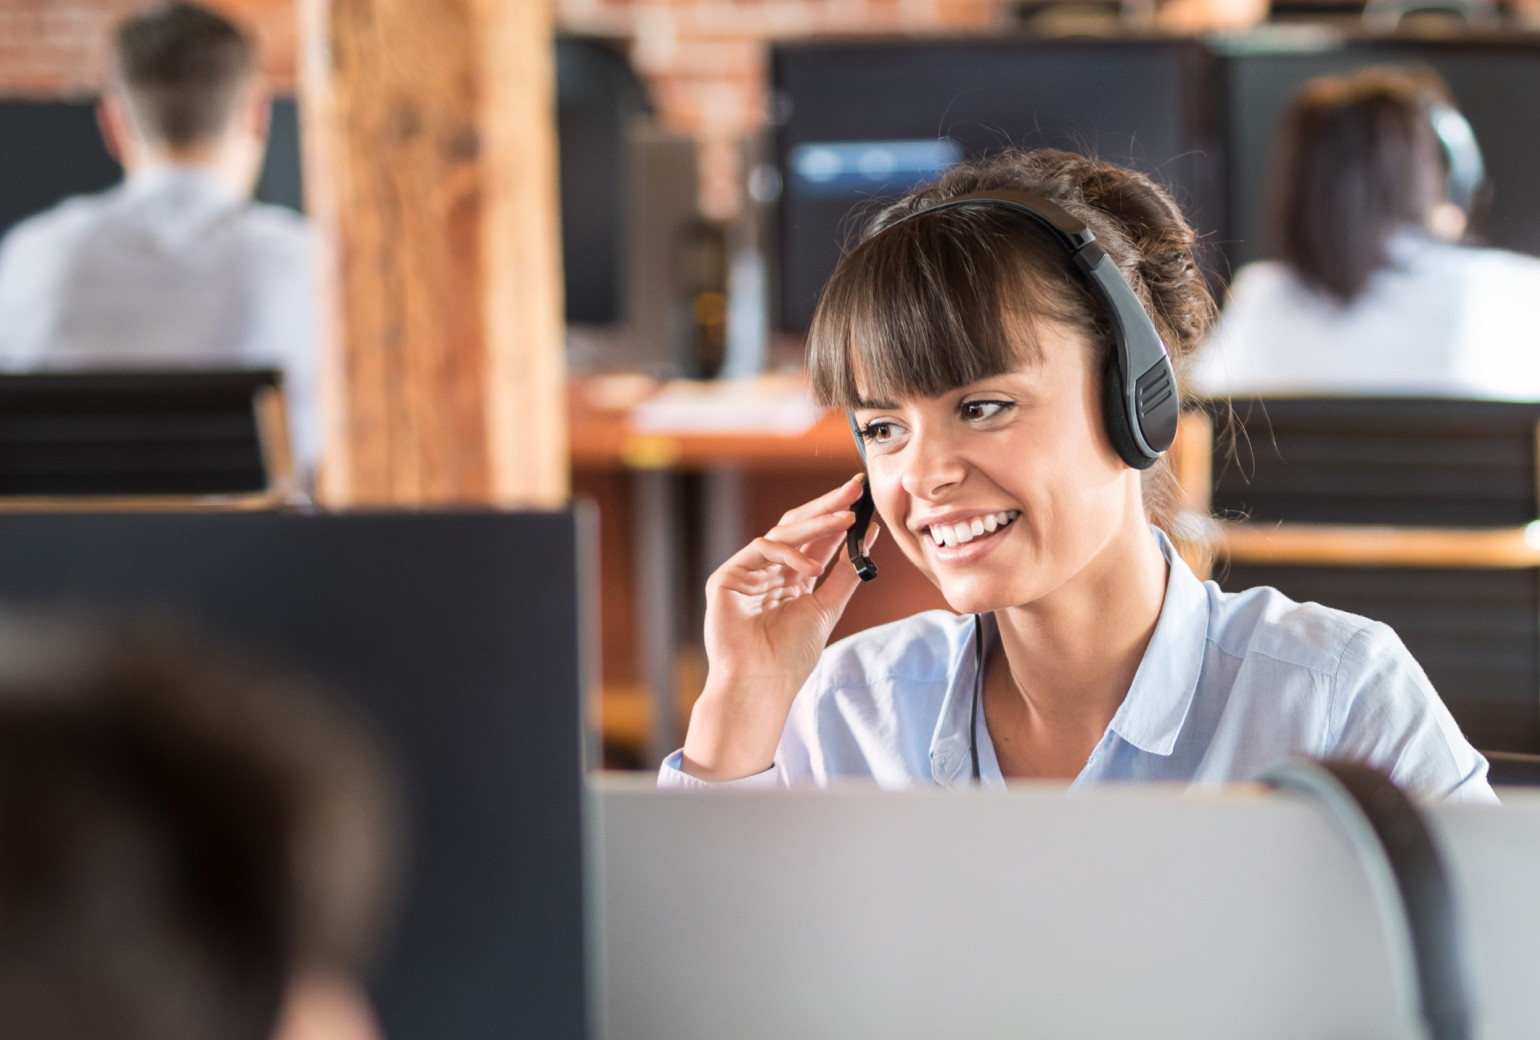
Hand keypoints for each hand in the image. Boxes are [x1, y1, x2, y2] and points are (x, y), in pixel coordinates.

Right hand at [681, 473, 878, 780]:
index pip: (817, 539)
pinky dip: (789, 553)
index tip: (862, 496)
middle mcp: (770, 571)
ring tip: (846, 518)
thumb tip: (869, 535)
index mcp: (792, 579)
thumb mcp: (826, 609)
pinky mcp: (728, 577)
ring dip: (816, 522)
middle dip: (827, 506)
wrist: (760, 685)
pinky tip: (811, 568)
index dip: (838, 517)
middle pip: (799, 527)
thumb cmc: (790, 657)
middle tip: (854, 487)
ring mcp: (748, 572)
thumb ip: (844, 572)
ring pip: (782, 532)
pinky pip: (761, 549)